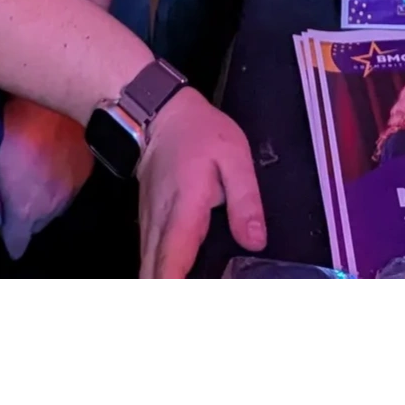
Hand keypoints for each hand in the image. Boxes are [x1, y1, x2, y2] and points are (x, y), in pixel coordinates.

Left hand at [0, 99, 94, 260]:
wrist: (46, 98)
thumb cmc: (8, 132)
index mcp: (26, 209)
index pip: (16, 244)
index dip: (7, 238)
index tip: (4, 228)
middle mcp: (54, 206)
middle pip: (37, 226)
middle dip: (25, 214)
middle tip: (14, 188)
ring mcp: (74, 188)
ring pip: (56, 208)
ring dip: (44, 198)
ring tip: (34, 172)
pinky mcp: (87, 170)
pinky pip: (70, 187)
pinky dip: (60, 180)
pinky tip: (51, 159)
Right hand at [136, 89, 266, 281]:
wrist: (157, 115)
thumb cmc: (200, 133)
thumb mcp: (234, 156)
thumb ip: (245, 200)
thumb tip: (255, 243)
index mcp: (184, 213)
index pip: (173, 266)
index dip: (175, 287)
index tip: (188, 290)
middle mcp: (160, 227)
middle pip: (155, 277)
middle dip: (168, 287)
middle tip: (203, 287)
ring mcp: (149, 227)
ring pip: (149, 271)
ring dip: (165, 282)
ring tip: (190, 283)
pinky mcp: (148, 226)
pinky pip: (151, 262)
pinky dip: (162, 276)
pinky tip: (180, 280)